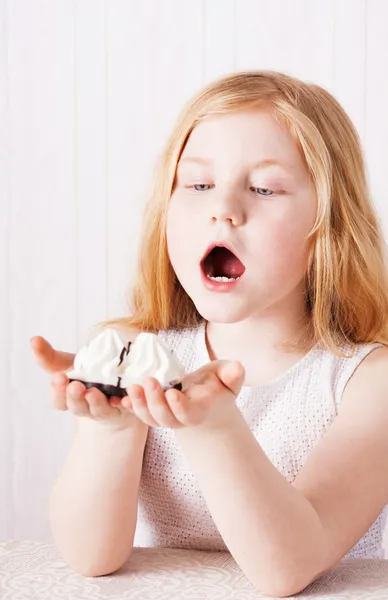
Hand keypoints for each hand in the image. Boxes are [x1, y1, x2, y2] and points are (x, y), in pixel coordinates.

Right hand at [30, 336, 136, 427]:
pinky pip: (127, 409)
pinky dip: (126, 404)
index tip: (58, 377)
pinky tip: (125, 399)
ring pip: (99, 410)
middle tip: (75, 386)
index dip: (57, 390)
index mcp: (68, 398)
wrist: (115, 385)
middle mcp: (86, 407)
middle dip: (75, 397)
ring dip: (96, 402)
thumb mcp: (67, 364)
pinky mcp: (127, 408)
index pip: (58, 400)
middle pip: (77, 407)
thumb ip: (49, 356)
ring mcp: (106, 409)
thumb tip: (33, 339)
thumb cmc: (85, 374)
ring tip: (93, 392)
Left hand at [124, 360, 244, 429]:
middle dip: (155, 402)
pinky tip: (122, 398)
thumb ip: (233, 375)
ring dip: (139, 405)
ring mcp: (164, 416)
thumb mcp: (229, 378)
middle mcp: (180, 417)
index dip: (180, 406)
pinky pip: (139, 413)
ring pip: (150, 418)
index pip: (188, 413)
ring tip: (132, 387)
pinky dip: (130, 407)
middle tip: (148, 381)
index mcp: (199, 410)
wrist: (206, 401)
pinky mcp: (152, 411)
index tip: (173, 393)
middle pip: (165, 417)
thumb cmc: (218, 386)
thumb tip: (238, 368)